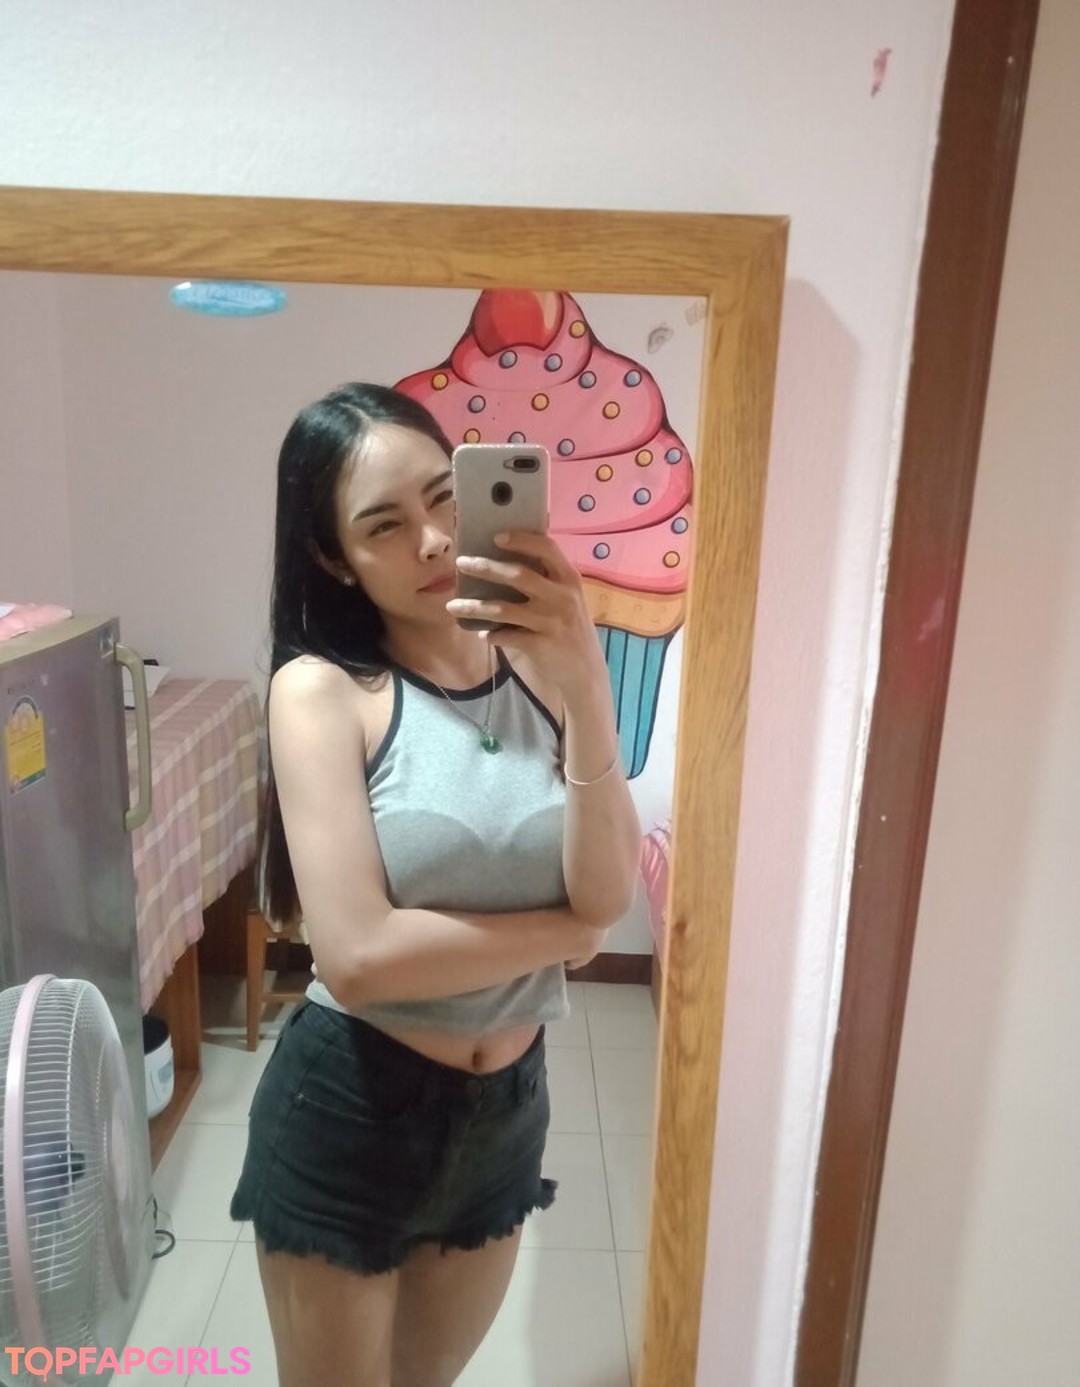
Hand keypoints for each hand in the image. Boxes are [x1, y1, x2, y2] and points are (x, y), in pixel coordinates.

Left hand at [446, 531, 606, 699]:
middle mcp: (562, 597)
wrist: (585, 672)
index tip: (496, 537)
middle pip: (518, 575)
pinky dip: (491, 635)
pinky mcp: (540, 645)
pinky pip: (505, 636)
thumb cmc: (570, 628)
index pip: (546, 548)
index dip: (521, 540)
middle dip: (485, 567)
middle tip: (461, 563)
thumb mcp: (567, 599)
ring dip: (473, 607)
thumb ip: (547, 580)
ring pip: (503, 609)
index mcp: (569, 579)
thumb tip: (504, 560)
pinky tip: (483, 633)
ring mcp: (551, 622)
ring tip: (452, 606)